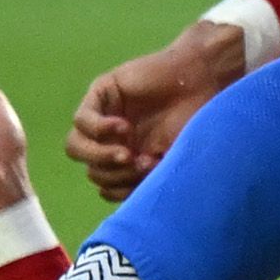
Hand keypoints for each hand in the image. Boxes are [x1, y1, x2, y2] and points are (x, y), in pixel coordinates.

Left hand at [65, 14, 253, 202]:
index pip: (106, 186)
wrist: (204, 79)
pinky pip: (82, 120)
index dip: (122, 189)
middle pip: (92, 170)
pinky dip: (100, 129)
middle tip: (143, 164)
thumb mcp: (173, 158)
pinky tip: (124, 127)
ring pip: (75, 147)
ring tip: (126, 154)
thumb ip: (146, 180)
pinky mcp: (101, 93)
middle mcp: (111, 140)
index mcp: (127, 158)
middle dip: (116, 175)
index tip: (148, 179)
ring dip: (100, 157)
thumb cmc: (195, 120)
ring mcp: (103, 117)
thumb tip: (118, 200)